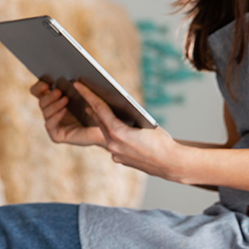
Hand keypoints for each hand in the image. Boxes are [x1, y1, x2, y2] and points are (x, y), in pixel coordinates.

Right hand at [31, 80, 105, 145]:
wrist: (108, 128)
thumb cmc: (101, 109)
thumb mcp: (89, 94)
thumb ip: (78, 85)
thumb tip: (70, 76)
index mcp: (55, 99)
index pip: (39, 91)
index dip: (39, 86)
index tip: (46, 82)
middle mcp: (52, 112)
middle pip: (40, 100)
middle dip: (48, 95)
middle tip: (59, 91)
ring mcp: (53, 124)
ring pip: (45, 111)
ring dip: (54, 104)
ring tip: (66, 99)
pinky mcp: (56, 135)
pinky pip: (50, 124)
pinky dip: (56, 116)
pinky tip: (64, 110)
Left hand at [74, 82, 188, 181]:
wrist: (170, 163)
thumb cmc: (161, 141)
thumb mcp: (145, 123)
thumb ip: (127, 118)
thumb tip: (116, 110)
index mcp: (118, 132)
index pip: (99, 108)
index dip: (88, 95)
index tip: (78, 85)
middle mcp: (112, 144)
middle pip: (99, 121)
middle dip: (91, 106)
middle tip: (83, 93)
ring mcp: (114, 153)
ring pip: (104, 132)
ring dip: (99, 120)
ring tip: (91, 108)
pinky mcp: (119, 159)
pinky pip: (111, 143)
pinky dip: (110, 133)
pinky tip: (110, 128)